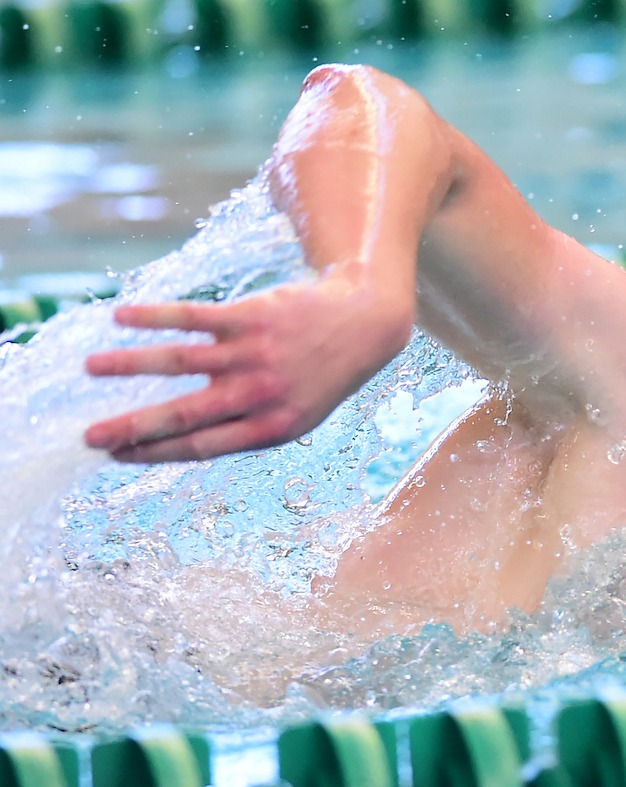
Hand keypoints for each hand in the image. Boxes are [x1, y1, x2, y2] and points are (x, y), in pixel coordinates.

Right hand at [83, 269, 412, 462]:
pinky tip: (120, 317)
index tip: (113, 456)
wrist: (362, 325)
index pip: (200, 447)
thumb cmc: (316, 377)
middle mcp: (259, 395)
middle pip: (185, 415)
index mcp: (270, 428)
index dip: (154, 453)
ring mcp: (254, 354)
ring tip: (89, 367)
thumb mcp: (293, 416)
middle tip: (88, 436)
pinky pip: (194, 317)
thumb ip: (242, 429)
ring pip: (181, 360)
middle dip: (133, 427)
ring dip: (130, 365)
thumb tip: (178, 444)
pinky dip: (155, 317)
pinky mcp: (251, 316)